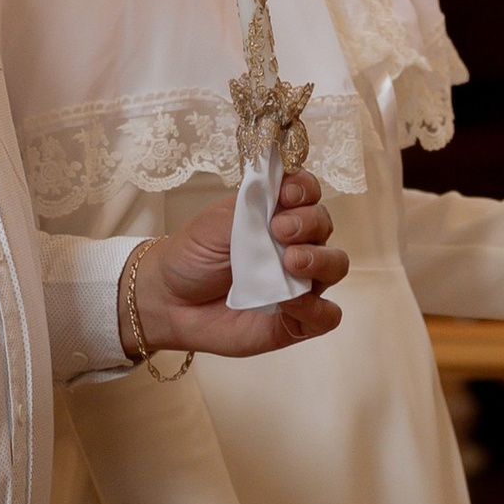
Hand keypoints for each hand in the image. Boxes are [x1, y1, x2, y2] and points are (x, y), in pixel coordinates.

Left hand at [130, 165, 346, 357]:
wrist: (168, 300)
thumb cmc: (193, 255)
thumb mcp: (218, 221)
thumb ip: (253, 205)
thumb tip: (282, 183)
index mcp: (277, 214)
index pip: (309, 192)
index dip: (305, 188)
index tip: (287, 194)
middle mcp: (295, 245)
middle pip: (325, 225)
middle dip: (309, 222)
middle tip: (280, 230)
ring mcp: (298, 282)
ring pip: (335, 266)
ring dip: (320, 260)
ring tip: (291, 262)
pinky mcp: (296, 320)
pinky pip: (327, 315)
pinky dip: (317, 307)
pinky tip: (292, 303)